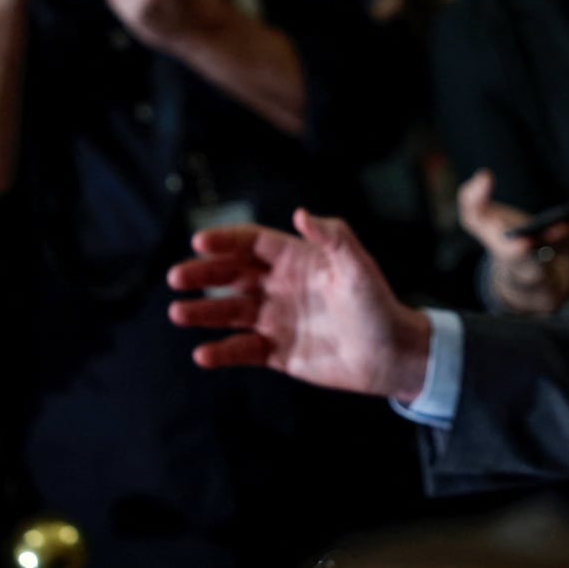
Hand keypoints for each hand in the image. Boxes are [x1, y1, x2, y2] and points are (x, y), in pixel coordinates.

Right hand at [167, 209, 431, 401]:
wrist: (391, 355)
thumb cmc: (378, 305)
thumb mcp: (358, 267)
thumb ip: (334, 238)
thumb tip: (301, 213)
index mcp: (297, 260)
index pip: (252, 244)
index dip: (226, 240)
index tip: (200, 241)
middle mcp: (281, 287)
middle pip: (232, 274)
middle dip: (204, 273)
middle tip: (177, 276)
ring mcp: (277, 319)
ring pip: (230, 311)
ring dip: (204, 312)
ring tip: (178, 312)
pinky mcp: (278, 352)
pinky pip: (242, 350)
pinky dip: (222, 353)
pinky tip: (203, 355)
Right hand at [457, 169, 568, 314]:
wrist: (520, 268)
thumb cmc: (496, 235)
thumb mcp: (476, 220)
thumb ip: (471, 200)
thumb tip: (484, 175)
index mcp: (504, 254)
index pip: (508, 255)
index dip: (515, 251)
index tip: (523, 244)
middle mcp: (531, 261)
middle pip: (545, 255)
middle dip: (553, 242)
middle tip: (564, 225)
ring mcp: (551, 257)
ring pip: (564, 248)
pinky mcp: (564, 251)